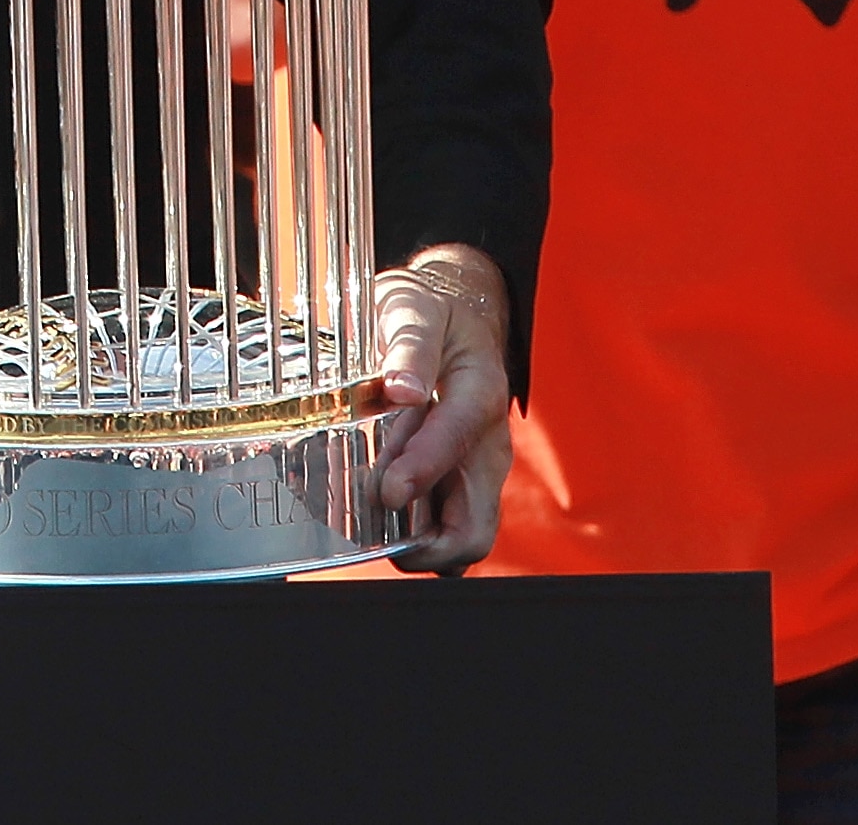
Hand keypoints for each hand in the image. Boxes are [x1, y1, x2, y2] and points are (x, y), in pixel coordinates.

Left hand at [374, 244, 513, 572]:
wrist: (455, 320)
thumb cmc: (429, 314)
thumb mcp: (415, 309)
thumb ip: (410, 344)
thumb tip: (403, 388)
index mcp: (479, 391)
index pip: (458, 441)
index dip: (423, 472)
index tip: (387, 492)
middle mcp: (489, 444)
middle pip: (475, 528)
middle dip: (425, 545)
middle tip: (372, 533)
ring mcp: (479, 472)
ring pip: (462, 540)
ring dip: (419, 548)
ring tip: (369, 532)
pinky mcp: (465, 487)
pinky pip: (447, 532)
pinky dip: (419, 542)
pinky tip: (381, 524)